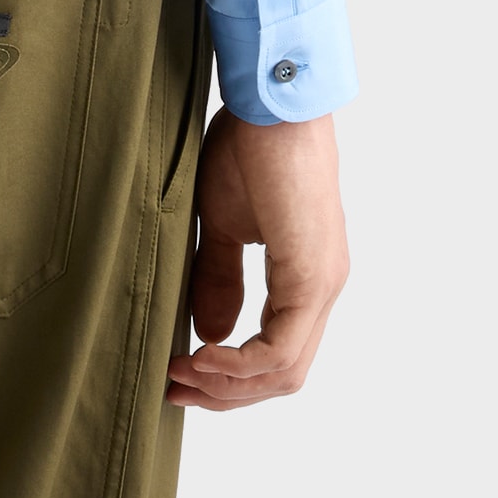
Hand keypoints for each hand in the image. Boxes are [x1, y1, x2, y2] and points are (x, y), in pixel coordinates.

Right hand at [166, 107, 348, 410]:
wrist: (270, 104)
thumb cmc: (248, 147)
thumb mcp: (224, 223)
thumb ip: (219, 277)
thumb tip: (211, 333)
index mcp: (306, 275)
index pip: (277, 353)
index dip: (229, 377)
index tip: (180, 373)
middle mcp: (323, 287)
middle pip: (282, 375)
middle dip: (226, 393)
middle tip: (174, 389)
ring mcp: (322, 284)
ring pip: (284, 371)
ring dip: (229, 385)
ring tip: (180, 373)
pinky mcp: (312, 276)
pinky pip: (281, 349)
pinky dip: (239, 364)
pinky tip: (202, 354)